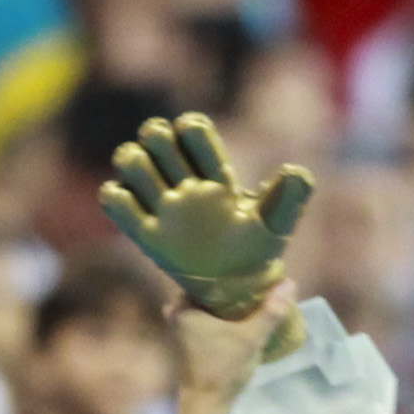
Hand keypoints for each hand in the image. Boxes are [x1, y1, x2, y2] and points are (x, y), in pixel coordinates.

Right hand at [101, 115, 313, 349]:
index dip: (191, 128)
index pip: (194, 134)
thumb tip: (297, 171)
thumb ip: (290, 197)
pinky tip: (136, 205)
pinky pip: (116, 202)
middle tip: (171, 158)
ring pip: (131, 163)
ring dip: (134, 160)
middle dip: (158, 137)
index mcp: (215, 175)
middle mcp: (185, 184)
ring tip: (159, 187)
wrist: (237, 286)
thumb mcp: (277, 224)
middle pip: (158, 140)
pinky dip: (116, 197)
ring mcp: (163, 206)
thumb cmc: (258, 249)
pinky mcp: (146, 233)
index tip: (192, 132)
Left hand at [174, 282, 300, 413]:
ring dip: (230, 302)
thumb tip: (290, 283)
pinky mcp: (188, 338)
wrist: (207, 403)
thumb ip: (270, 311)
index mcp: (183, 305)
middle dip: (233, 287)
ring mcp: (180, 326)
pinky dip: (224, 315)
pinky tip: (244, 315)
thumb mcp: (251, 338)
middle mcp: (176, 311)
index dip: (230, 271)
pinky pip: (208, 317)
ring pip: (210, 305)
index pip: (206, 276)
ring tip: (255, 295)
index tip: (251, 268)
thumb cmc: (223, 368)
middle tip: (258, 281)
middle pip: (209, 291)